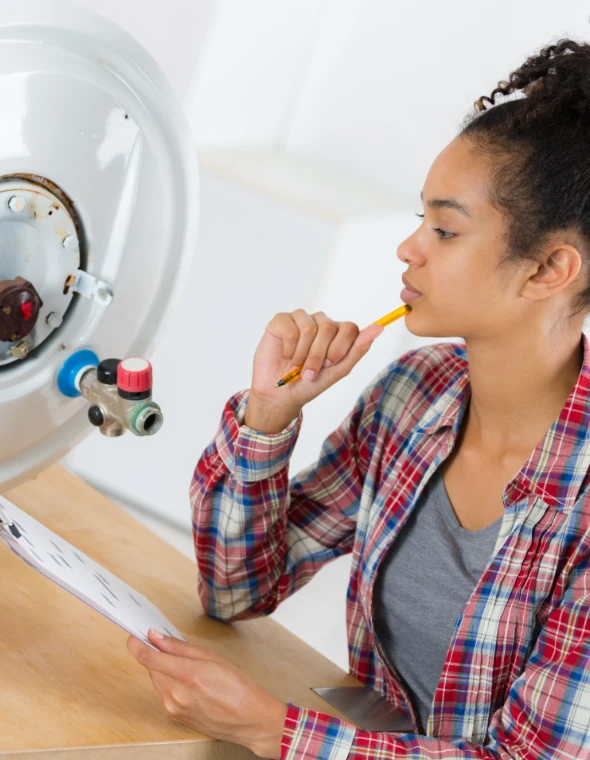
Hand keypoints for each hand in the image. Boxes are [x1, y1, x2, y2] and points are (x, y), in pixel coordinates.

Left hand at [127, 629, 286, 758]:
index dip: (137, 644)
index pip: (149, 657)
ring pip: (157, 680)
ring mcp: (173, 708)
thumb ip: (179, 646)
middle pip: (152, 668)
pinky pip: (164, 693)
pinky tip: (191, 684)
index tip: (134, 636)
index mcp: (186, 674)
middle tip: (175, 649)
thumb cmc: (236, 686)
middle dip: (158, 655)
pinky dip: (170, 684)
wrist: (248, 719)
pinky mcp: (174, 717)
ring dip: (165, 670)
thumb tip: (156, 637)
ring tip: (191, 670)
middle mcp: (175, 694)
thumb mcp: (211, 657)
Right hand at [245, 309, 383, 432]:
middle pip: (329, 327)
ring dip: (302, 354)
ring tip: (296, 366)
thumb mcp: (338, 370)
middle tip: (309, 372)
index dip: (340, 348)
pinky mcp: (281, 321)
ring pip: (309, 327)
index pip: (350, 327)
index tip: (330, 364)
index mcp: (337, 333)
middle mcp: (320, 322)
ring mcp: (300, 319)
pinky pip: (290, 327)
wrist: (280, 395)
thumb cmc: (309, 384)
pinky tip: (285, 355)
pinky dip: (288, 348)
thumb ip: (358, 349)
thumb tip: (379, 328)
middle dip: (319, 355)